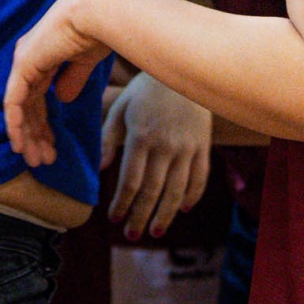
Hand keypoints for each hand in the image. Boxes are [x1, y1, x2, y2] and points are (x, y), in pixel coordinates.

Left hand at [6, 0, 115, 167]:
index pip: (38, 96)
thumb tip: (63, 99)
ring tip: (35, 159)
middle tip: (42, 160)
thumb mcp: (84, 61)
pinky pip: (13, 102)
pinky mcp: (22, 67)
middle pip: (28, 105)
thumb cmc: (98, 30)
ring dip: (27, 136)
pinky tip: (19, 143)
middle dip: (36, 134)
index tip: (53, 145)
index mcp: (43, 54)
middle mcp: (29, 59)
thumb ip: (72, 78)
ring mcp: (23, 62)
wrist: (98, 13)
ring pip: (20, 108)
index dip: (44, 122)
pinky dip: (15, 124)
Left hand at [103, 71, 211, 238]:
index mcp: (141, 137)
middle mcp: (165, 146)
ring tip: (155, 232)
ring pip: (177, 191)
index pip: (130, 182)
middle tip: (131, 236)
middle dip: (140, 217)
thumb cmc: (146, 89)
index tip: (114, 219)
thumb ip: (109, 139)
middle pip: (152, 192)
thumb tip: (100, 169)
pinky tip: (184, 209)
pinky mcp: (203, 145)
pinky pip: (200, 177)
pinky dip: (193, 196)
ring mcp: (187, 147)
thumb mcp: (121, 108)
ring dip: (165, 215)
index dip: (121, 204)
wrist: (185, 68)